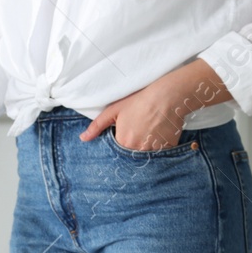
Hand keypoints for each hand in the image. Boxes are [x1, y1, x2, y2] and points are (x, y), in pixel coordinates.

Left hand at [80, 60, 229, 150]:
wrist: (168, 96)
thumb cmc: (140, 101)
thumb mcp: (115, 110)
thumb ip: (97, 126)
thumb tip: (83, 138)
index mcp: (122, 142)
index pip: (117, 152)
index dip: (120, 145)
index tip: (126, 136)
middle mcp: (137, 150)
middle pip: (131, 156)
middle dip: (132, 149)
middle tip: (139, 134)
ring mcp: (153, 151)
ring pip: (145, 156)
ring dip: (145, 149)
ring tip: (150, 133)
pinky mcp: (167, 150)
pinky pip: (160, 154)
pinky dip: (158, 148)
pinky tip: (160, 134)